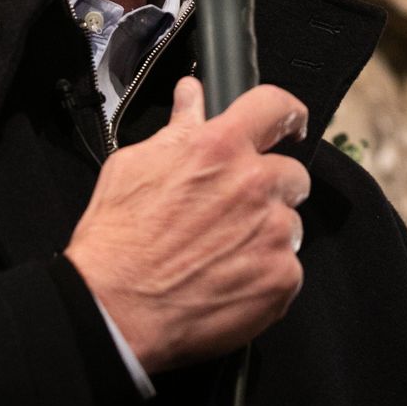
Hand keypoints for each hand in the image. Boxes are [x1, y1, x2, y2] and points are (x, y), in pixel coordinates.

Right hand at [64, 78, 311, 372]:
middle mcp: (253, 185)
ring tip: (223, 252)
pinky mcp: (281, 279)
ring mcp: (272, 234)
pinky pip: (288, 269)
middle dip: (269, 188)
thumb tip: (192, 97)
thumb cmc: (116, 241)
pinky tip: (229, 280)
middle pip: (292, 174)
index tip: (290, 124)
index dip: (287, 113)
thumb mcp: (134, 165)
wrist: (114, 308)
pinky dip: (265, 275)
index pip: (276, 107)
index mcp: (219, 148)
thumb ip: (177, 128)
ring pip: (290, 224)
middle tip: (235, 210)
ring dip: (266, 234)